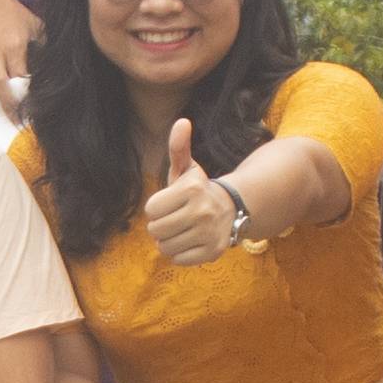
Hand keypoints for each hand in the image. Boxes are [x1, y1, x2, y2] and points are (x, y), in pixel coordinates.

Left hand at [140, 120, 240, 266]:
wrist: (231, 209)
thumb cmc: (198, 189)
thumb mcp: (186, 168)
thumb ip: (178, 147)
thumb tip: (182, 122)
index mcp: (191, 189)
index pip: (151, 210)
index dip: (157, 208)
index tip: (170, 204)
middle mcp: (202, 211)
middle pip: (155, 230)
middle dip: (161, 226)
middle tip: (175, 219)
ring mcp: (209, 233)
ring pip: (165, 247)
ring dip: (169, 241)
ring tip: (182, 230)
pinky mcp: (213, 252)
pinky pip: (178, 260)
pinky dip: (180, 254)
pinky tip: (190, 241)